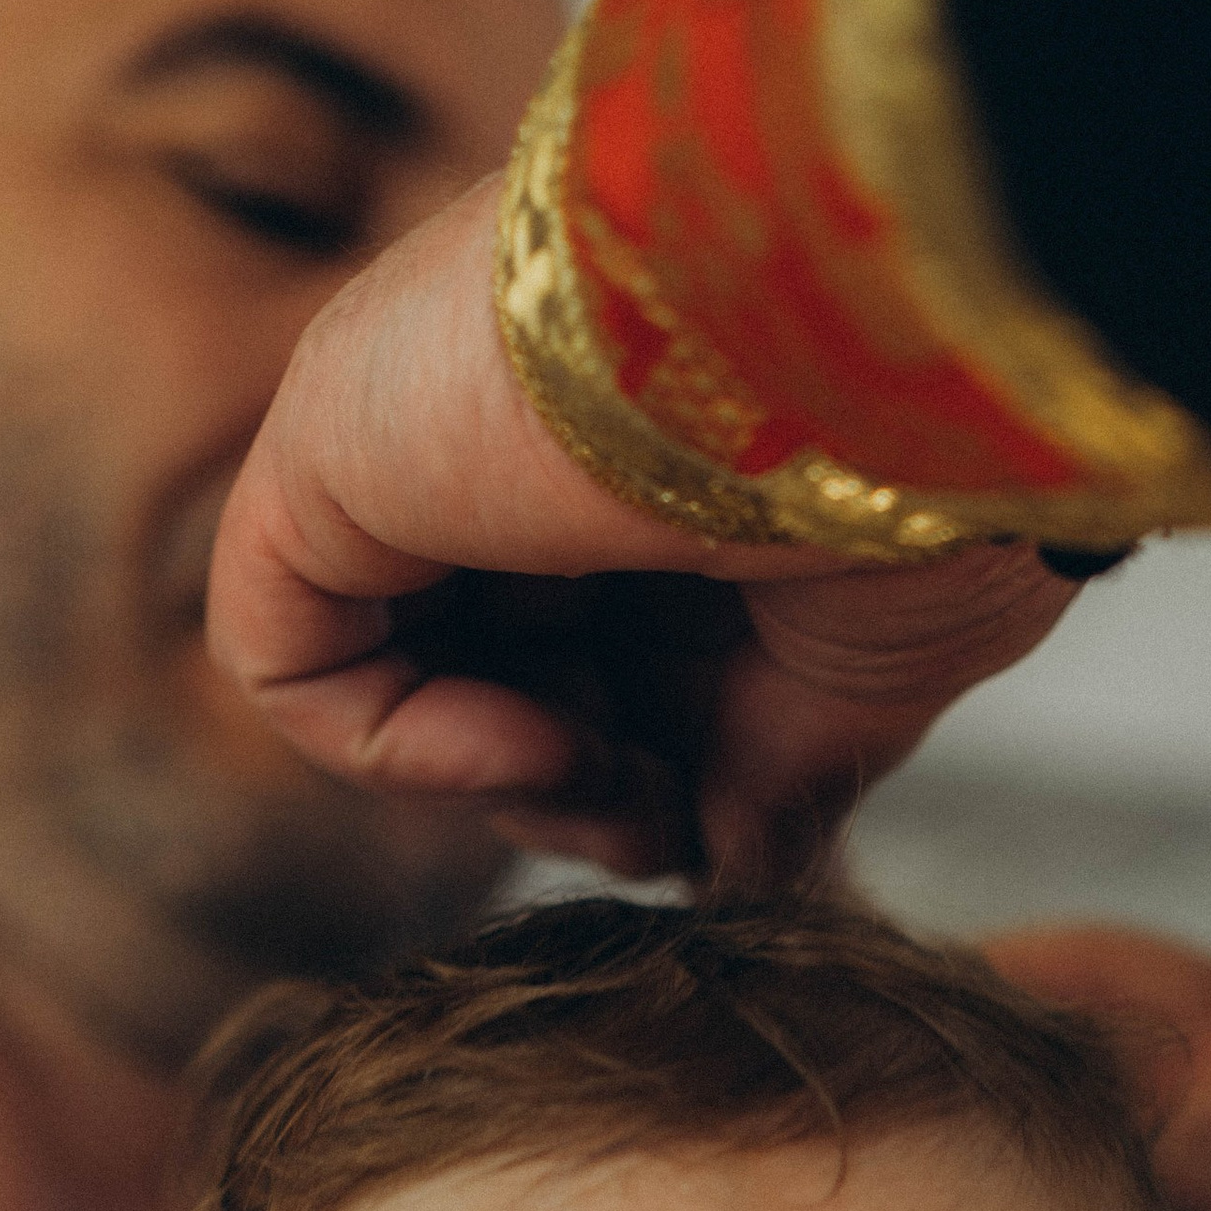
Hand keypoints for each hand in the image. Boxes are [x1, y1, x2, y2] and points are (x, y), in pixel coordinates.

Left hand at [207, 172, 1078, 879]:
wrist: (900, 338)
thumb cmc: (929, 470)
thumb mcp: (866, 669)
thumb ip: (778, 774)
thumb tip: (729, 872)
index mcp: (655, 455)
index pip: (595, 660)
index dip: (645, 780)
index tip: (717, 816)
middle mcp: (526, 428)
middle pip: (495, 678)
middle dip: (579, 793)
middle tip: (668, 816)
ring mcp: (420, 432)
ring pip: (391, 678)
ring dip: (503, 785)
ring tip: (612, 774)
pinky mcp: (329, 444)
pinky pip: (281, 656)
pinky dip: (385, 748)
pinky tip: (526, 741)